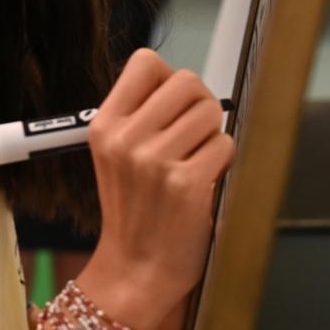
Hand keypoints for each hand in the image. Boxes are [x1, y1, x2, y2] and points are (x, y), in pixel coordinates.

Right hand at [74, 49, 233, 329]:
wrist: (136, 267)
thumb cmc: (134, 208)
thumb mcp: (114, 153)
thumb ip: (140, 114)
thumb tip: (186, 84)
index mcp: (105, 124)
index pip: (145, 62)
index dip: (168, 78)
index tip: (171, 105)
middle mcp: (126, 139)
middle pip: (186, 81)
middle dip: (199, 103)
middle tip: (194, 132)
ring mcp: (155, 162)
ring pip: (210, 111)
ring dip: (213, 134)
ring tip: (197, 159)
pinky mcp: (187, 184)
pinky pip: (225, 145)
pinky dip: (223, 161)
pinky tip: (205, 180)